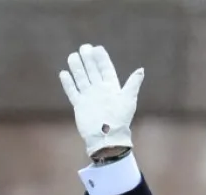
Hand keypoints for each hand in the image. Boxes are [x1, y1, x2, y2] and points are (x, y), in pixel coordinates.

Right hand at [58, 43, 144, 157]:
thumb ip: (133, 84)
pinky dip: (68, 83)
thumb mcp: (128, 99)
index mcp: (111, 87)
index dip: (101, 59)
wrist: (107, 136)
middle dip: (88, 59)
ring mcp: (89, 97)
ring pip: (81, 78)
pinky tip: (64, 73)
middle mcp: (99, 90)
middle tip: (84, 48)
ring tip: (73, 56)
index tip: (97, 48)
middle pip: (92, 71)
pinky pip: (72, 91)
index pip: (105, 69)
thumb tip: (141, 70)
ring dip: (77, 67)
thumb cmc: (120, 118)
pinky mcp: (80, 105)